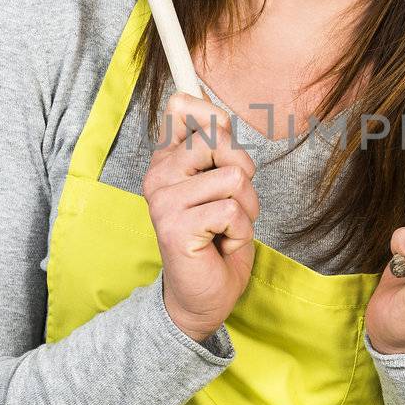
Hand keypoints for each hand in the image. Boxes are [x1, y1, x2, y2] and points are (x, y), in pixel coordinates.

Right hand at [142, 89, 259, 343]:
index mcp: (166, 161)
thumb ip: (217, 149)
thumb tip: (210, 109)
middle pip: (219, 139)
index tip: (223, 147)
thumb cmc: (217, 240)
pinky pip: (232, 210)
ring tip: (227, 229)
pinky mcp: (176, 227)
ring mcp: (163, 201)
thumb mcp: (223, 185)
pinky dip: (241, 232)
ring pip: (234, 177)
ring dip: (246, 209)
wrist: (204, 296)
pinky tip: (222, 245)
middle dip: (244, 174)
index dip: (214, 118)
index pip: (183, 107)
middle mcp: (158, 176)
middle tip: (232, 205)